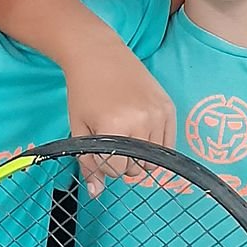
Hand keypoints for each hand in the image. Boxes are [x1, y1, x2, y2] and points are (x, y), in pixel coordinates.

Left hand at [64, 44, 176, 194]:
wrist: (97, 53)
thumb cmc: (83, 91)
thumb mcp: (78, 128)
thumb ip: (88, 162)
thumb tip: (97, 194)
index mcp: (115, 128)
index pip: (116, 170)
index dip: (103, 166)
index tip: (96, 150)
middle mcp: (141, 122)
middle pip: (137, 168)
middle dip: (122, 162)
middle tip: (110, 141)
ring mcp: (158, 114)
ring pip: (155, 159)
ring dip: (139, 156)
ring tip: (124, 135)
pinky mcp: (168, 107)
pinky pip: (169, 143)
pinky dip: (155, 145)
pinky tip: (139, 131)